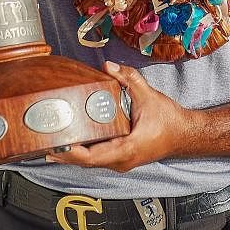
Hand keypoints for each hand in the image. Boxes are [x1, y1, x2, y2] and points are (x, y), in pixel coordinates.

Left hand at [46, 62, 190, 172]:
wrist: (185, 134)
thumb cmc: (170, 121)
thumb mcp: (148, 96)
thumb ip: (128, 79)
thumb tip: (109, 67)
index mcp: (127, 149)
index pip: (93, 157)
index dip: (73, 153)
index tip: (58, 145)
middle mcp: (121, 160)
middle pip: (86, 162)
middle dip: (65, 154)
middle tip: (44, 142)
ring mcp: (121, 161)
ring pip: (91, 162)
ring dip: (72, 154)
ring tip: (51, 142)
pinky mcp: (120, 157)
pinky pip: (98, 157)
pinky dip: (83, 150)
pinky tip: (71, 141)